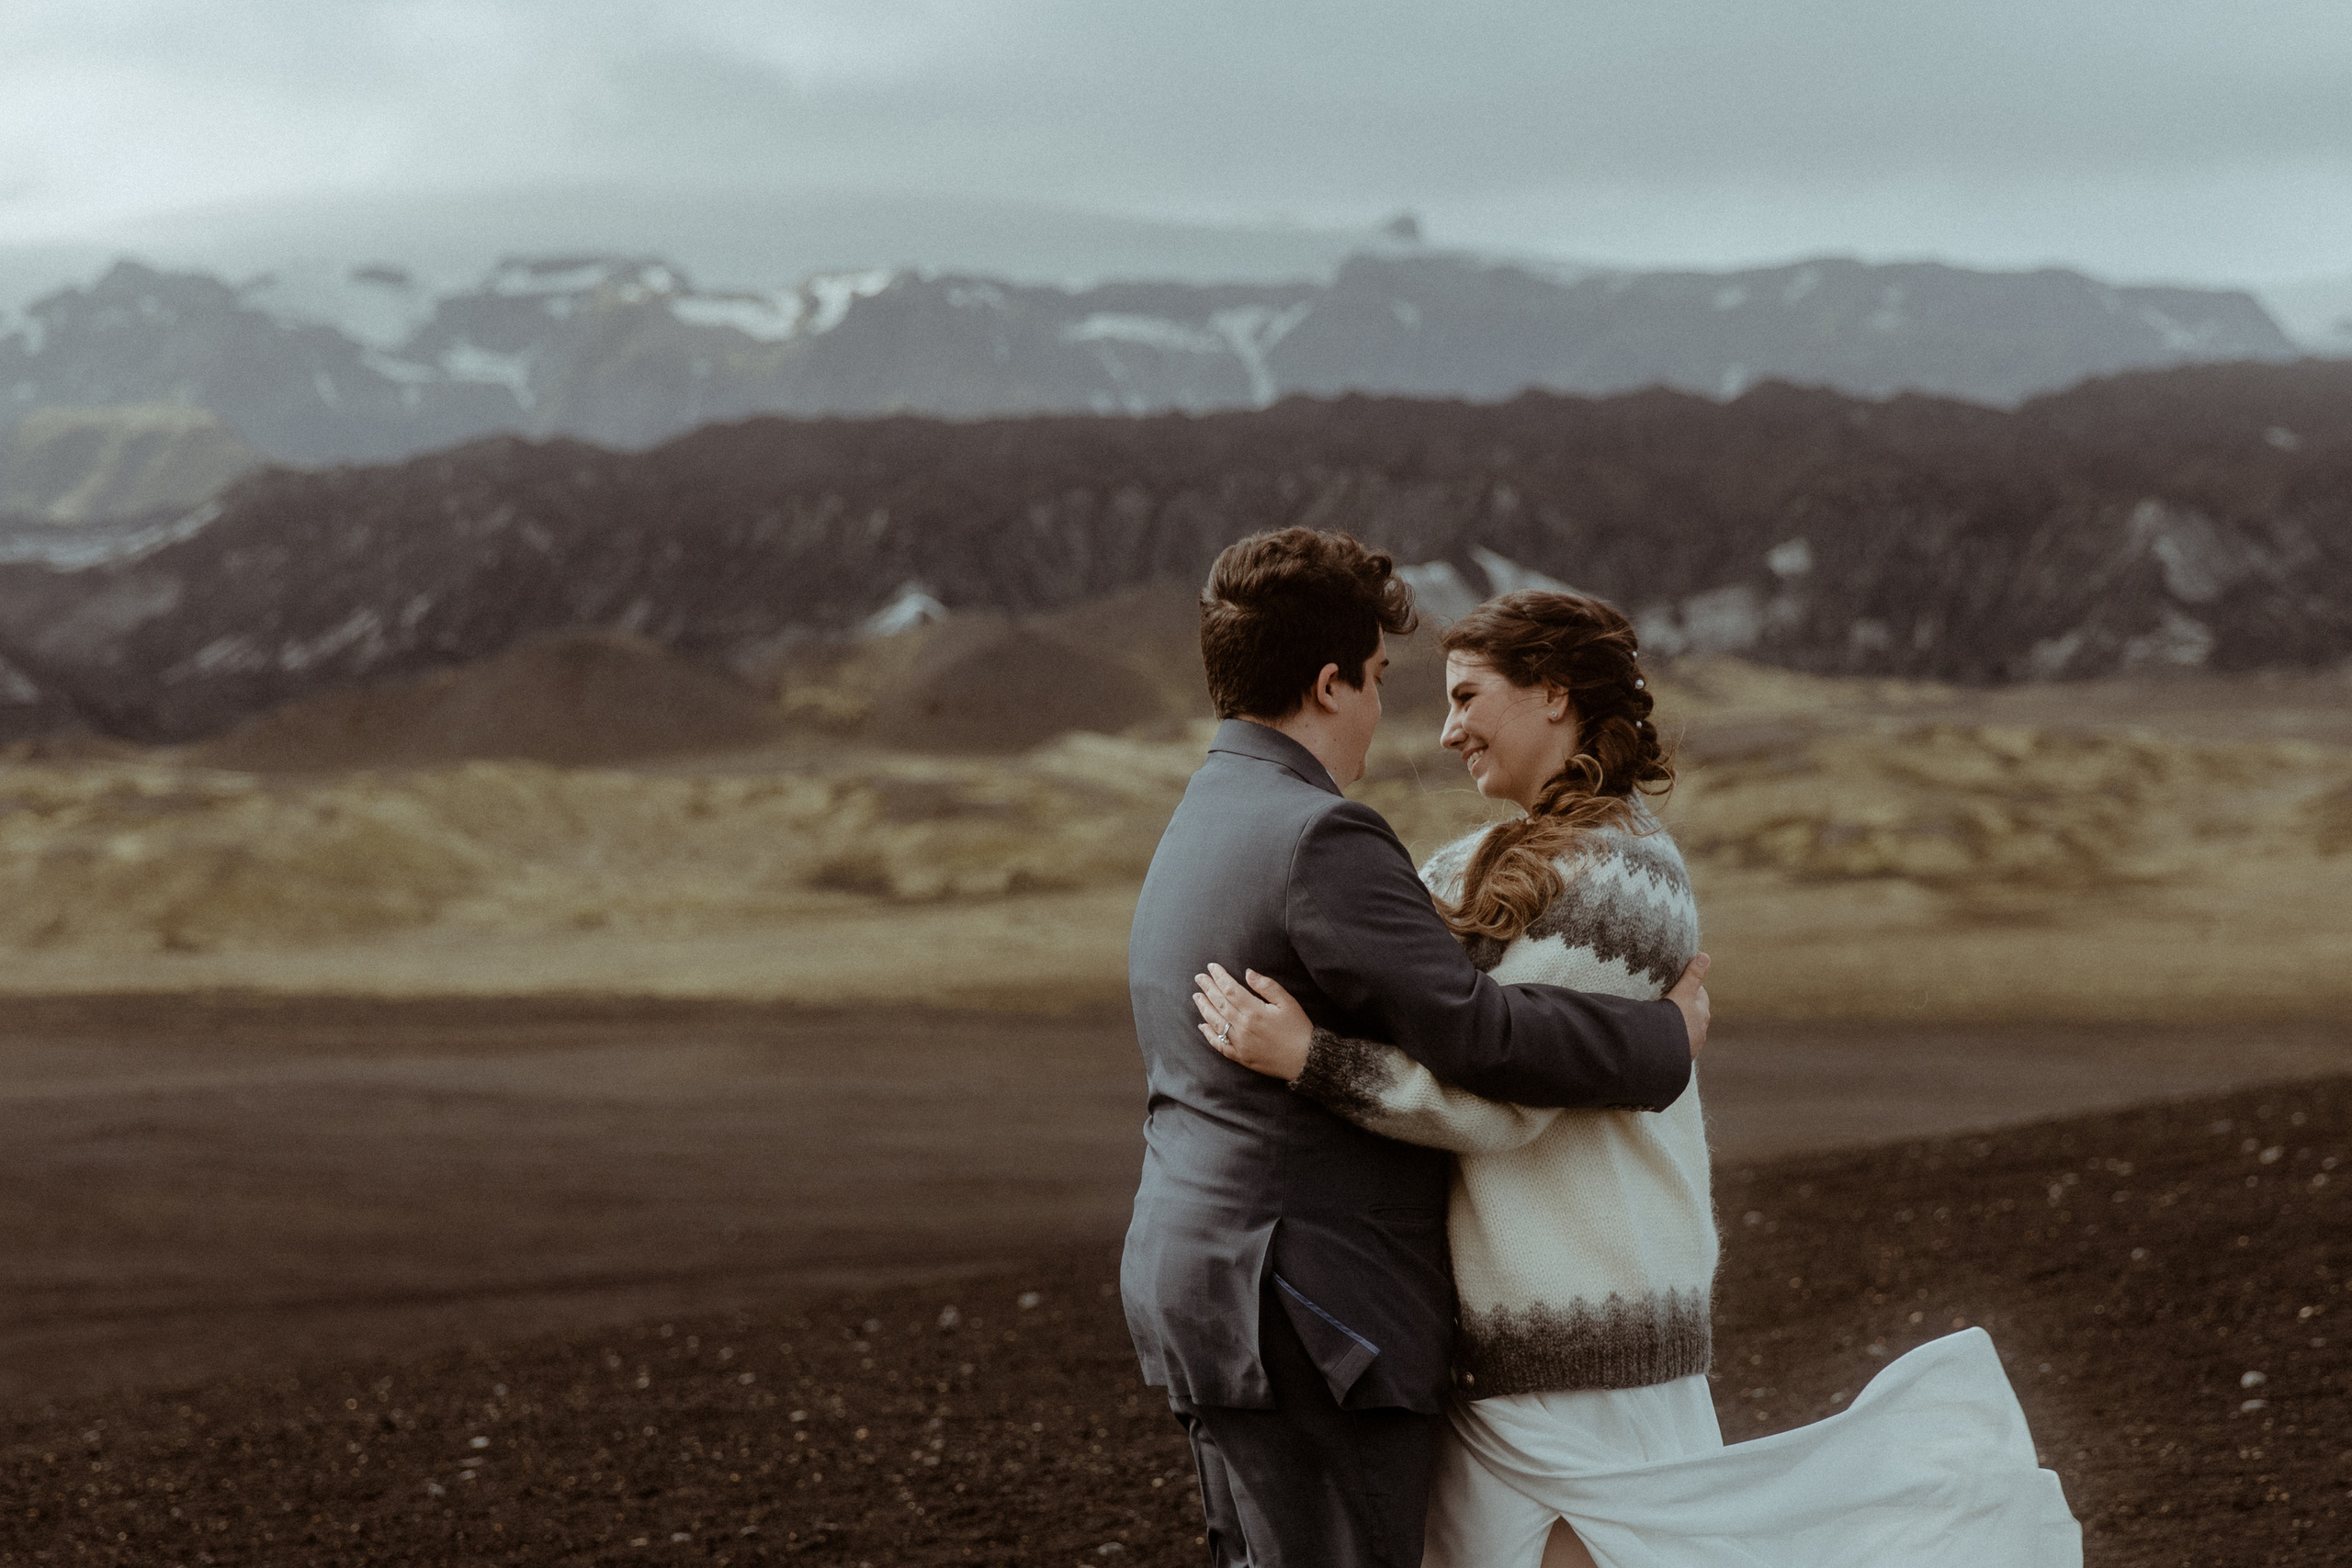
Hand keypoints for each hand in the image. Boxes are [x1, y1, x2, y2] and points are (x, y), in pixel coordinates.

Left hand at [1192, 963, 1314, 1080]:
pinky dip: (1209, 1035)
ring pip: (1216, 1023)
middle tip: (1199, 978)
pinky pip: (1219, 1045)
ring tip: (1197, 996)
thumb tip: (1247, 972)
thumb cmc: (1298, 1028)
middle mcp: (1243, 1027)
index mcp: (1254, 1011)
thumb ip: (1266, 986)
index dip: (1219, 977)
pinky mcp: (1240, 1056)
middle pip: (1220, 1004)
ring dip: (1204, 1008)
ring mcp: (1239, 1043)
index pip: (1230, 989)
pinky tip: (1202, 1026)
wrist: (1305, 1059)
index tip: (1211, 967)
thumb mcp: (1287, 1002)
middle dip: (1208, 989)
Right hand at [1666, 952, 1710, 1056]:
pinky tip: (1660, 1036)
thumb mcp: (1682, 994)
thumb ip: (1692, 976)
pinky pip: (1678, 1043)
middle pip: (1693, 1011)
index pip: (1698, 993)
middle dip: (1683, 1006)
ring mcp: (1692, 1043)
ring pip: (1686, 1028)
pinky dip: (1672, 1038)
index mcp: (1701, 1011)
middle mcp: (1701, 1027)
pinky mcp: (1682, 1055)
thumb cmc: (1673, 1021)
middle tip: (1666, 1000)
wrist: (1663, 1053)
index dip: (1687, 987)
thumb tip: (1705, 956)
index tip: (1675, 984)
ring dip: (1678, 1023)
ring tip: (1661, 1019)